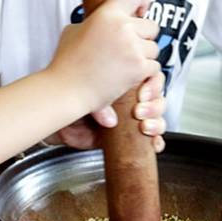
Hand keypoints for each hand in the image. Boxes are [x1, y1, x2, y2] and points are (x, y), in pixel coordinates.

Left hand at [47, 70, 165, 151]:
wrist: (62, 122)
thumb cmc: (72, 103)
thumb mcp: (86, 96)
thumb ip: (99, 105)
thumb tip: (111, 120)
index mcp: (125, 81)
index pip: (152, 77)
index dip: (152, 85)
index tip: (142, 94)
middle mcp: (132, 99)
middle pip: (158, 97)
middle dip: (153, 105)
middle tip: (139, 111)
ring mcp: (134, 117)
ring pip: (159, 117)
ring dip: (156, 122)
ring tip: (144, 126)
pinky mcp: (133, 137)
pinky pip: (154, 138)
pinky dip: (157, 141)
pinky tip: (153, 143)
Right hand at [49, 0, 159, 114]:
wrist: (66, 90)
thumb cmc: (66, 64)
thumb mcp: (74, 30)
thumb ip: (95, 21)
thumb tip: (103, 20)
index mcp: (107, 14)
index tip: (139, 10)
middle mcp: (123, 28)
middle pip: (152, 26)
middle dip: (142, 37)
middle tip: (125, 48)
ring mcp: (132, 48)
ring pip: (154, 48)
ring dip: (143, 57)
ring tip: (122, 64)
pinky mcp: (138, 68)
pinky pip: (155, 66)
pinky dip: (144, 73)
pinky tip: (126, 75)